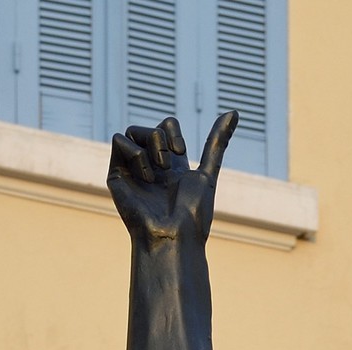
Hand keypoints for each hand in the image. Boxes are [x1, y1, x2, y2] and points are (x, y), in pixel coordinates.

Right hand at [109, 112, 235, 245]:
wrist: (174, 235)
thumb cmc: (193, 214)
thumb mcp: (208, 172)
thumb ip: (217, 143)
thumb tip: (235, 112)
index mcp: (170, 167)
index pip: (166, 126)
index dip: (173, 132)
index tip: (181, 154)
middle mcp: (150, 167)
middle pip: (151, 128)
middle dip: (162, 140)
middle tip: (168, 166)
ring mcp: (132, 171)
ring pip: (133, 130)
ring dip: (150, 146)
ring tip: (157, 173)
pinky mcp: (116, 175)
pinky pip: (118, 140)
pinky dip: (134, 153)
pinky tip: (145, 178)